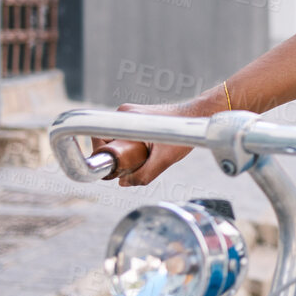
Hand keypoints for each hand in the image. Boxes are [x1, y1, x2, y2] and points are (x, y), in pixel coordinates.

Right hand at [90, 98, 217, 187]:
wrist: (196, 116)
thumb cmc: (182, 134)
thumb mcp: (165, 159)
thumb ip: (144, 174)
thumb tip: (122, 183)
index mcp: (125, 118)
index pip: (99, 139)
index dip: (102, 157)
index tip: (113, 168)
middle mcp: (123, 112)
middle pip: (105, 140)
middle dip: (114, 157)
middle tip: (129, 166)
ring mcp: (129, 114)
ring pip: (114, 139)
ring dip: (122, 152)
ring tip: (141, 158)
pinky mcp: (135, 117)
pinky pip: (123, 135)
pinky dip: (128, 146)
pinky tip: (145, 152)